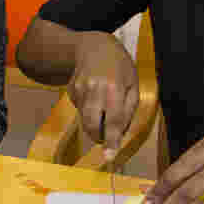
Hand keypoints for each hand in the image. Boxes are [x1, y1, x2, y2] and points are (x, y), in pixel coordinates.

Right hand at [67, 32, 137, 158]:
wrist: (94, 46)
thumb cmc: (121, 67)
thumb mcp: (133, 86)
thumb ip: (128, 111)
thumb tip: (118, 134)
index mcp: (114, 88)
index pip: (112, 120)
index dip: (111, 140)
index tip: (109, 157)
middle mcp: (93, 89)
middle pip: (91, 124)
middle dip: (98, 136)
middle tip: (105, 138)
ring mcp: (79, 89)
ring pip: (85, 119)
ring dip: (94, 121)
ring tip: (104, 104)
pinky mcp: (70, 91)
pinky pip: (80, 110)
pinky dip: (88, 110)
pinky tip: (94, 95)